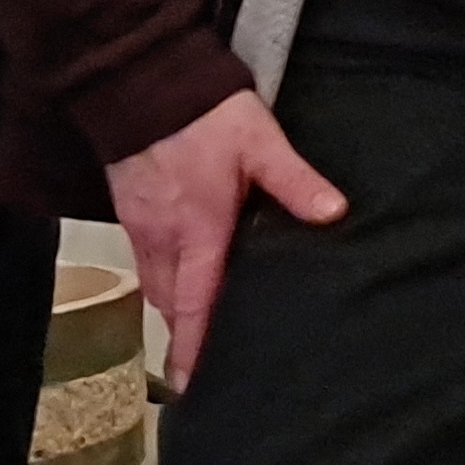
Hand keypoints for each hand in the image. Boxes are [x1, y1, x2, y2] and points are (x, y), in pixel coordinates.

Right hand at [106, 87, 347, 389]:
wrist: (139, 78)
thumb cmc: (202, 112)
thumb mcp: (259, 142)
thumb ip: (295, 181)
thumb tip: (335, 212)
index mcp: (196, 231)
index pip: (195, 304)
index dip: (194, 347)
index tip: (192, 385)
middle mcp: (162, 237)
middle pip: (172, 303)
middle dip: (187, 332)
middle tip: (209, 360)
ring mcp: (140, 224)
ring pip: (156, 283)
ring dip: (175, 306)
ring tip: (199, 327)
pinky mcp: (129, 208)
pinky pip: (146, 259)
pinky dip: (164, 278)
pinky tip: (185, 274)